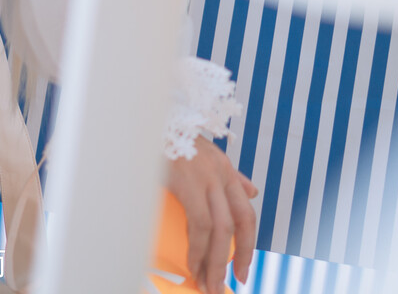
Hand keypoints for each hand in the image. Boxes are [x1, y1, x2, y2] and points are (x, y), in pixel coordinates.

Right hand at [163, 137, 257, 290]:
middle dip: (234, 259)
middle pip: (237, 225)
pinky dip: (197, 249)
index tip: (242, 271)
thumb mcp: (204, 154)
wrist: (144, 121)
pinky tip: (192, 265)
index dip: (248, 245)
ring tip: (207, 285)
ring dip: (214, 262)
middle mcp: (220, 173)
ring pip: (220, 230)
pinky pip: (199, 225)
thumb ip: (229, 175)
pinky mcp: (187, 183)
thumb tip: (253, 193)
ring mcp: (205, 177)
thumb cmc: (167, 139)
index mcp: (224, 169)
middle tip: (225, 286)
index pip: (246, 213)